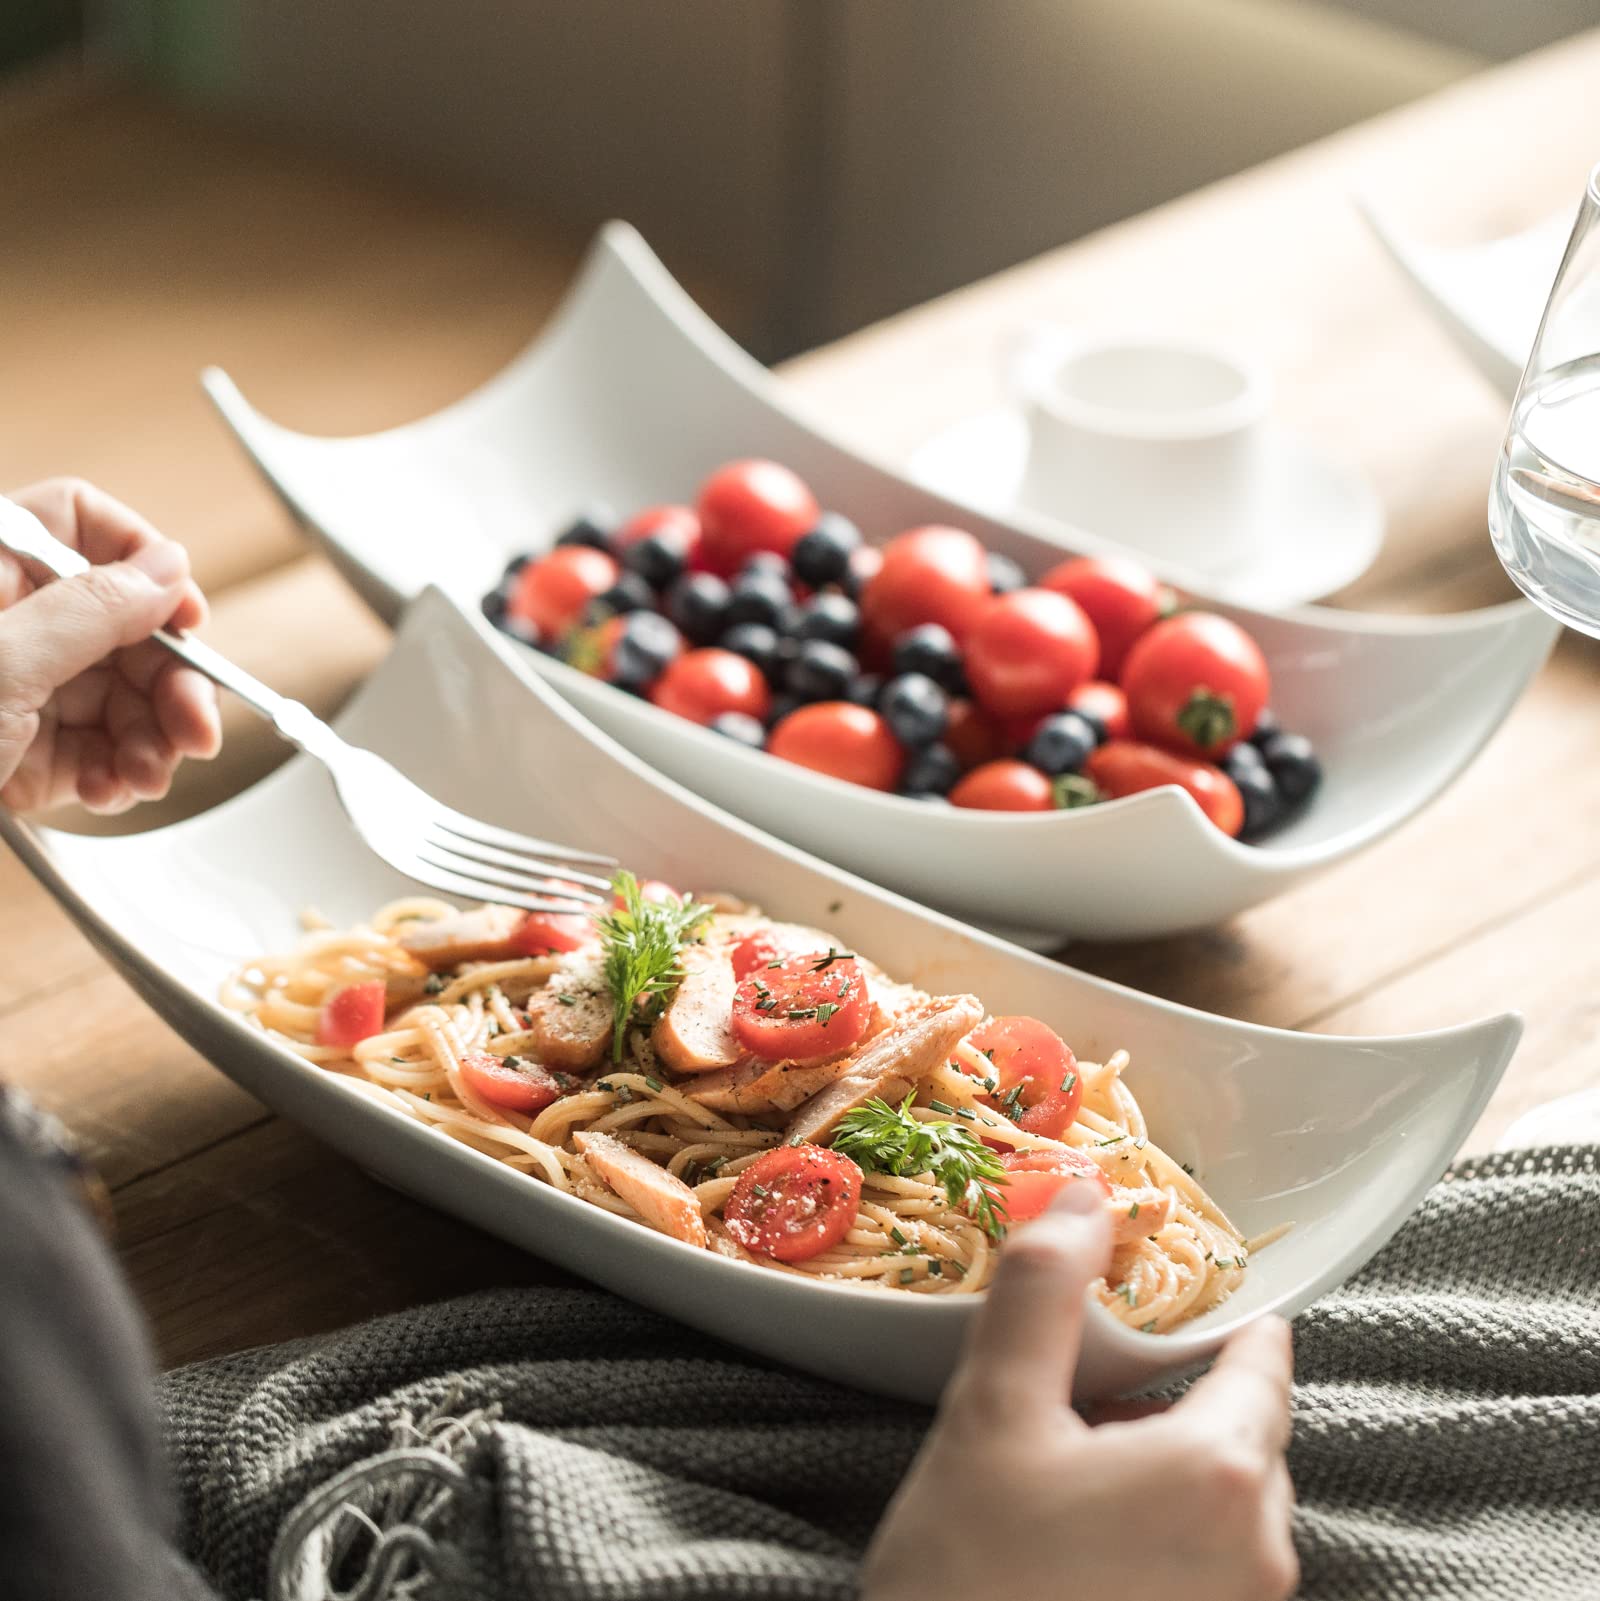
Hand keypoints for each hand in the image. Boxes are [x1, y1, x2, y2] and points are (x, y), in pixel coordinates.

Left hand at [0, 479, 219, 814]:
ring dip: (152, 739)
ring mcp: (18, 690)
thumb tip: (167, 567)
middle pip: (126, 625)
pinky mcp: (24, 754)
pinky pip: (99, 751)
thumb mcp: (1, 665)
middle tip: (194, 726)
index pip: (83, 526)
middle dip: (168, 681)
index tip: (186, 619)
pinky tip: (111, 791)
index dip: (145, 564)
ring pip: (123, 694)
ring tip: (147, 774)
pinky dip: (118, 774)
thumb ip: (92, 610)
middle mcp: (9, 624)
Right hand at [862, 1182, 1297, 1600]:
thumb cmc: (972, 1583)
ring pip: (1218, 1495)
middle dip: (1165, 1395)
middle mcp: (1262, 1552)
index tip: (1160, 1280)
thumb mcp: (992, 1414)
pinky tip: (1072, 1536)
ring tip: (1061, 1467)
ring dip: (1155, 1463)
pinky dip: (1154, 1527)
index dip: (1209, 1307)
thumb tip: (1081, 1191)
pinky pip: (1204, 1560)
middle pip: (1239, 1424)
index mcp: (1225, 1473)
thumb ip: (1044, 1291)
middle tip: (1075, 1387)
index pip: (1261, 1352)